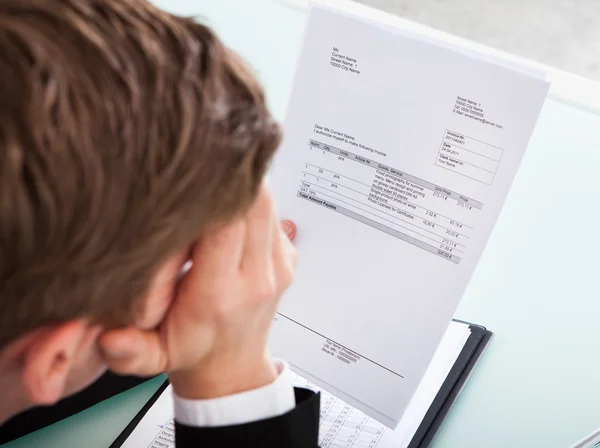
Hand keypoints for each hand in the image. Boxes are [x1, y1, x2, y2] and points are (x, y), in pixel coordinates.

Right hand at [99, 187, 296, 397]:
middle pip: (254, 204)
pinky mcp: (288, 256)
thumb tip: (110, 340)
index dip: (210, 196)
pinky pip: (272, 213)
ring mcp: (278, 266)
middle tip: (200, 166)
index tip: (188, 180)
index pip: (224, 228)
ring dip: (242, 187)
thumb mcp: (153, 357)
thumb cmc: (192, 351)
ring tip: (212, 183)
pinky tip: (228, 207)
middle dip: (229, 179)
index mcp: (219, 297)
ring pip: (267, 203)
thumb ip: (130, 352)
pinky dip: (251, 202)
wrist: (232, 364)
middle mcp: (256, 279)